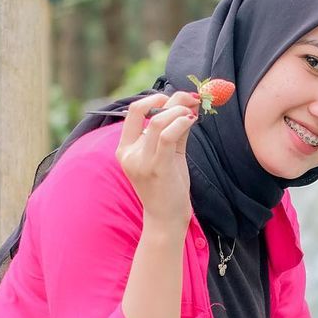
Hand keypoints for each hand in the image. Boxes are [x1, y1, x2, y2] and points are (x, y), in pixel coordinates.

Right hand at [115, 91, 199, 232]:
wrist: (166, 219)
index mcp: (125, 148)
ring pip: (157, 121)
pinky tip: (192, 120)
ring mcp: (141, 161)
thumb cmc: (167, 187)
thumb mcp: (168, 155)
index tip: (172, 97)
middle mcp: (129, 153)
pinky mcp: (157, 168)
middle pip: (146, 111)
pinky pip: (168, 135)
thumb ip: (173, 132)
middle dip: (171, 100)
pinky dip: (182, 122)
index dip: (153, 98)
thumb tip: (187, 106)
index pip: (132, 111)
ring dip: (178, 111)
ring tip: (192, 113)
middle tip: (191, 99)